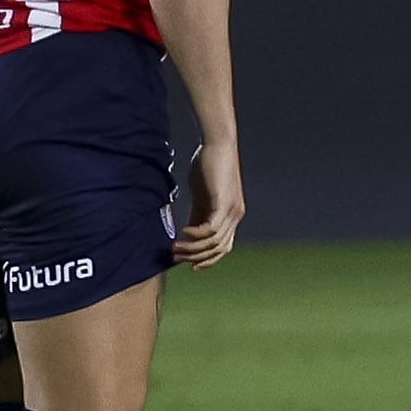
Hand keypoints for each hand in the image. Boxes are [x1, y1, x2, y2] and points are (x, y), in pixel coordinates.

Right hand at [174, 140, 243, 268]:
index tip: (187, 264)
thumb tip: (187, 234)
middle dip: (196, 257)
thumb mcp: (201, 197)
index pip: (223, 248)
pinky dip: (196, 234)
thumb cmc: (208, 168)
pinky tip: (182, 232)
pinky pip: (211, 229)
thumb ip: (197, 215)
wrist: (217, 146)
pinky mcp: (224, 203)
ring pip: (213, 242)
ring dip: (192, 248)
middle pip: (219, 249)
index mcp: (231, 217)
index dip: (207, 259)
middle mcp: (235, 216)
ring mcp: (232, 211)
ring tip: (175, 246)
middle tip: (175, 256)